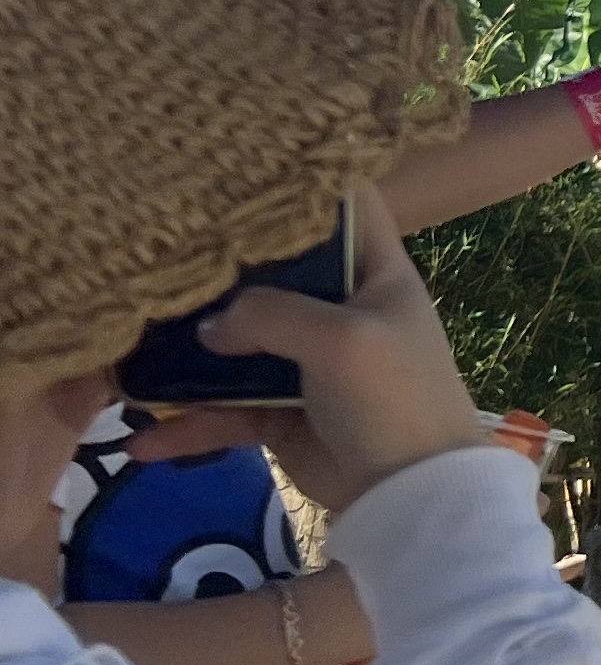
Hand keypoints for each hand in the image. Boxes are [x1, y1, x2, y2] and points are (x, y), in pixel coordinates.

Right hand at [132, 203, 484, 516]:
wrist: (415, 498)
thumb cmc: (394, 399)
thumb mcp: (341, 339)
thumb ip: (271, 313)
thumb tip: (209, 327)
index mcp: (375, 273)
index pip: (344, 206)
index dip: (299, 181)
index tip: (232, 165)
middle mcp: (340, 309)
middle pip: (268, 275)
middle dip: (211, 272)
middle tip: (147, 256)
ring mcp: (308, 362)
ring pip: (234, 344)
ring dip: (182, 353)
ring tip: (121, 350)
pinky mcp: (282, 413)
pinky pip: (224, 411)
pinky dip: (187, 425)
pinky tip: (142, 441)